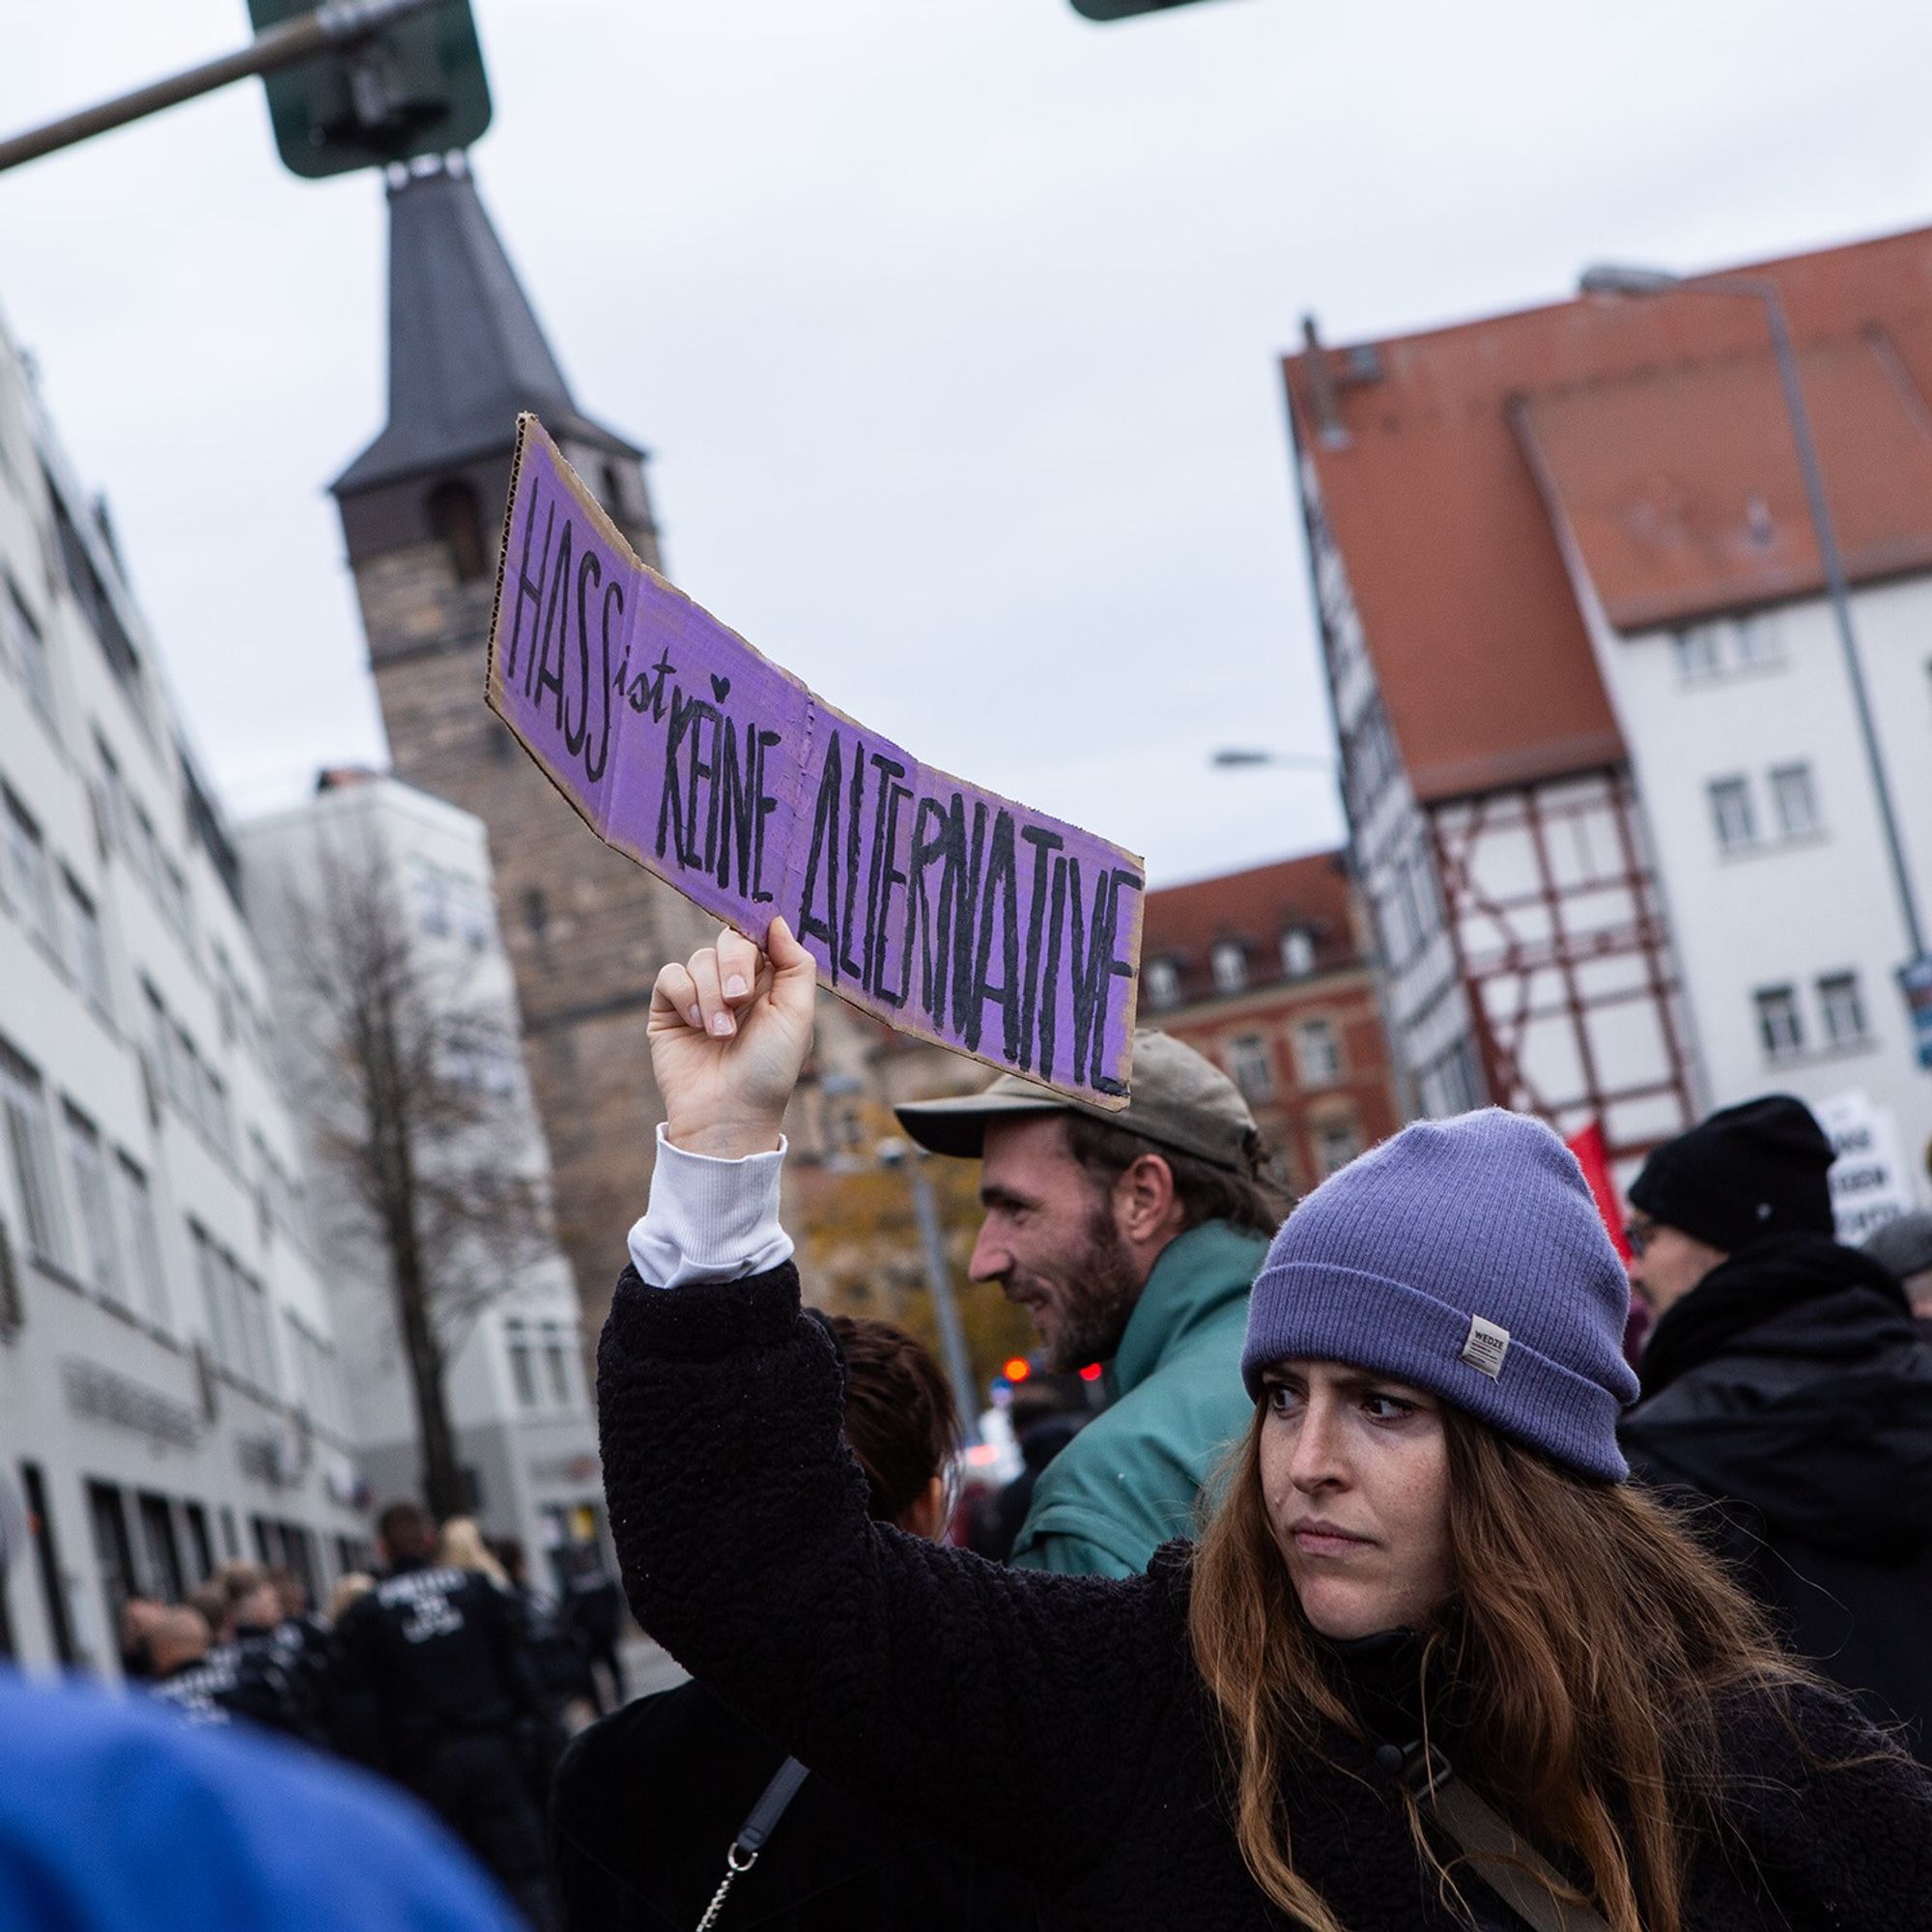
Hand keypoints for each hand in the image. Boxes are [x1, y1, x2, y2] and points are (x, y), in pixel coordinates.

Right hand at [648, 918, 815, 1158]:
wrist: (728, 1113)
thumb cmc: (769, 1070)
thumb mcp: (797, 1015)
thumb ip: (795, 963)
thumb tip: (777, 919)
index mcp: (770, 981)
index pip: (760, 935)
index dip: (757, 931)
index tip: (759, 939)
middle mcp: (735, 982)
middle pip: (729, 940)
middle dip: (735, 965)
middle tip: (741, 998)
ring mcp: (701, 994)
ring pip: (700, 958)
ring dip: (712, 995)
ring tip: (721, 1033)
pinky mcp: (669, 1008)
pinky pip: (671, 976)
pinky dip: (685, 996)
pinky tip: (697, 1026)